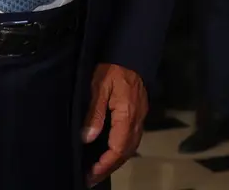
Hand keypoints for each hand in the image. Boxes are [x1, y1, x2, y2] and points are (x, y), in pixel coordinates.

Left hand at [83, 63, 146, 185]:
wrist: (131, 51)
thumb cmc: (112, 68)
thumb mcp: (98, 87)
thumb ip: (94, 113)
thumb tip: (87, 138)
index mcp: (127, 114)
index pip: (119, 147)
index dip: (105, 164)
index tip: (91, 174)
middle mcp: (137, 118)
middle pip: (127, 151)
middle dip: (110, 167)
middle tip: (91, 178)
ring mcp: (140, 116)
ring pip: (131, 146)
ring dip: (116, 160)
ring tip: (99, 170)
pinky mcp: (139, 112)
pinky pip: (132, 138)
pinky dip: (121, 150)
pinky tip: (110, 152)